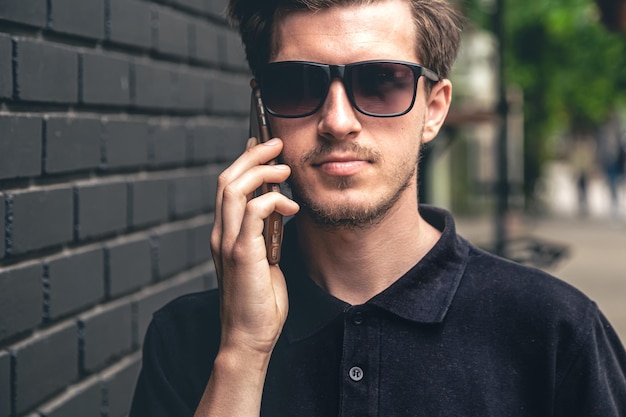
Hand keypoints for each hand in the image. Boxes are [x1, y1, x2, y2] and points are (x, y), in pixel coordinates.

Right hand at [211, 137, 299, 356]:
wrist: (249, 336)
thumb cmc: (259, 300)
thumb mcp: (264, 258)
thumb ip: (264, 233)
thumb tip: (278, 208)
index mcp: (225, 233)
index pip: (227, 186)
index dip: (244, 160)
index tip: (263, 144)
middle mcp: (220, 233)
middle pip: (227, 178)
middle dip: (252, 155)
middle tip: (277, 144)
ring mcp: (227, 243)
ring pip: (233, 188)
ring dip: (261, 171)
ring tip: (285, 169)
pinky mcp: (241, 254)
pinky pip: (252, 211)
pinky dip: (272, 200)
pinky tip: (291, 207)